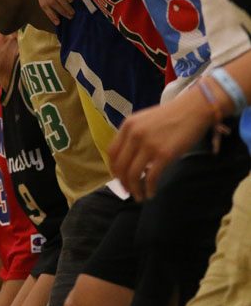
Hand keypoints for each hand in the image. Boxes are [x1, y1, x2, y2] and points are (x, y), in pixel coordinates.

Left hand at [109, 86, 215, 200]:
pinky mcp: (164, 154)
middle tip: (129, 191)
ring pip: (133, 175)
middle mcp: (134, 135)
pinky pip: (151, 177)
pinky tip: (152, 193)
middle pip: (120, 166)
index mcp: (127, 126)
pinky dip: (149, 189)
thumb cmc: (172, 116)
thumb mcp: (145, 121)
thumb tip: (129, 159)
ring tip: (139, 196)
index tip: (119, 178)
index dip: (113, 168)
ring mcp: (148, 145)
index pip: (111, 153)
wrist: (194, 109)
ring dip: (134, 189)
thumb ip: (134, 136)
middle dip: (122, 183)